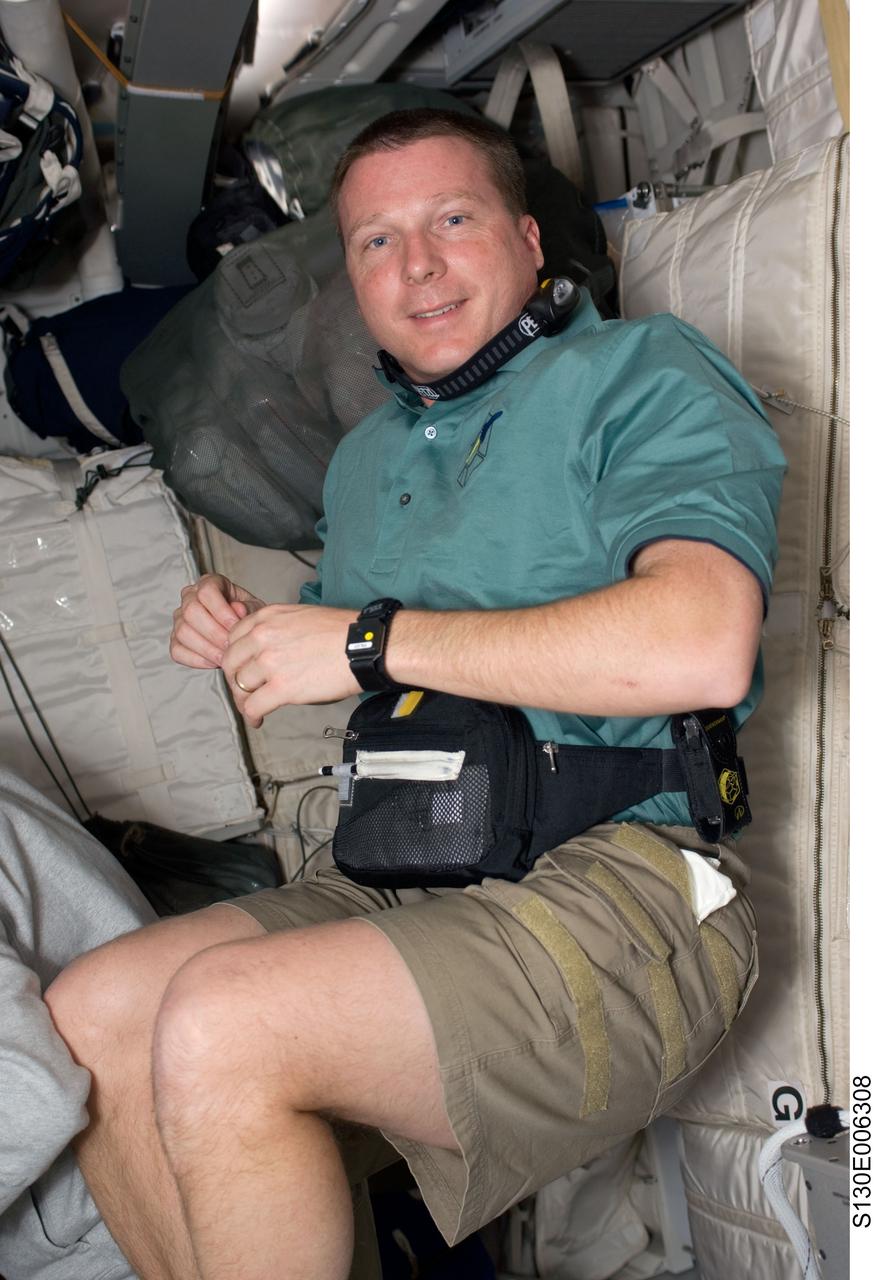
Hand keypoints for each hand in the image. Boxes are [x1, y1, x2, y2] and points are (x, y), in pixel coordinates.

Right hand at [170, 574, 264, 669]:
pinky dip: (197, 659)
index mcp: (209, 583)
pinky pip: (178, 650)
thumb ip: (248, 608)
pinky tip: (214, 661)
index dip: (221, 611)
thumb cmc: (248, 616)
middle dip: (214, 633)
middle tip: (231, 646)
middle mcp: (190, 597)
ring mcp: (180, 618)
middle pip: (191, 612)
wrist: (243, 632)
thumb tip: (238, 609)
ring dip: (207, 648)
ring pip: (183, 632)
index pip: (206, 592)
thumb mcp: (255, 609)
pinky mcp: (175, 639)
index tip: (236, 626)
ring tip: (226, 656)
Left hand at [222, 604, 357, 725]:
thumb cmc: (342, 632)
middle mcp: (263, 637)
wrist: (364, 647)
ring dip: (244, 699)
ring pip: (239, 685)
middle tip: (245, 692)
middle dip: (235, 680)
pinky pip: (253, 705)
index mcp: (268, 618)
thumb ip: (277, 629)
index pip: (234, 639)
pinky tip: (258, 719)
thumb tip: (269, 650)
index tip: (243, 669)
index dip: (237, 658)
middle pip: (231, 663)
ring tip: (254, 708)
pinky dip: (252, 715)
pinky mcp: (282, 687)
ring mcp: (270, 662)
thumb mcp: (301, 616)